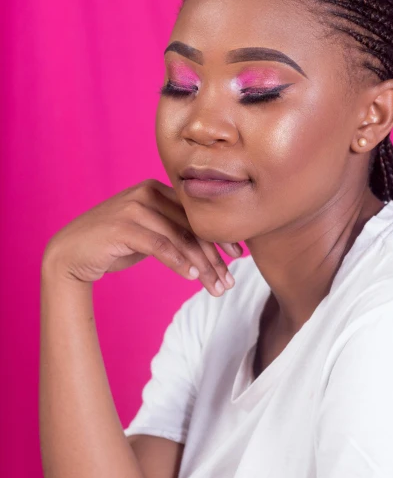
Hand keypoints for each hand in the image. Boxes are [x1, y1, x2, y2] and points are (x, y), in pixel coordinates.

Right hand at [42, 178, 242, 295]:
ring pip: (180, 238)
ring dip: (202, 266)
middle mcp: (147, 193)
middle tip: (230, 281)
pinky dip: (179, 262)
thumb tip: (210, 244)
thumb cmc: (112, 244)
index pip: (196, 214)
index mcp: (156, 189)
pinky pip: (160, 246)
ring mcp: (134, 208)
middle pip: (192, 226)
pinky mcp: (123, 227)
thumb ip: (172, 229)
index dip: (219, 235)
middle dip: (215, 257)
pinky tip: (192, 277)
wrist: (70, 253)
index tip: (237, 256)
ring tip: (216, 288)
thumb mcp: (147, 232)